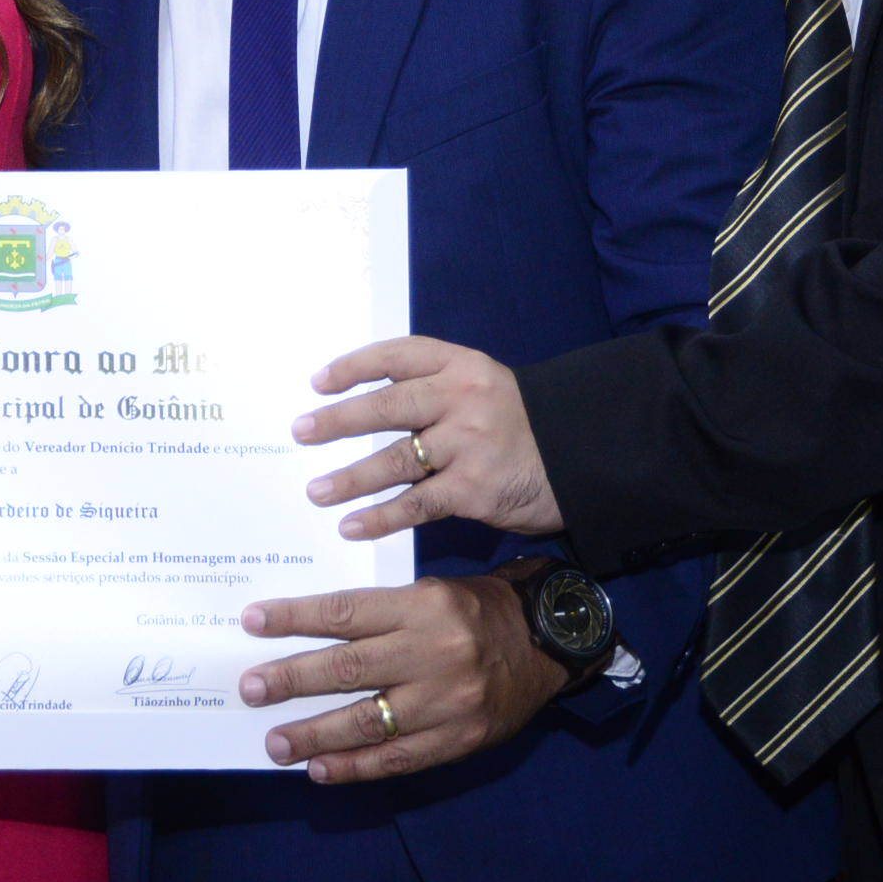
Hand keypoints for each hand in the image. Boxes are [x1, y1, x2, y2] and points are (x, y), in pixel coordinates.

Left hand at [238, 573, 571, 781]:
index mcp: (422, 607)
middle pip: (348, 668)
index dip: (294, 619)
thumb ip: (379, 615)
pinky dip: (354, 767)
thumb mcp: (430, 593)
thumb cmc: (477, 611)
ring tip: (274, 742)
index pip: (344, 613)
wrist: (548, 644)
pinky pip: (397, 759)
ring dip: (313, 734)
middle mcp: (432, 653)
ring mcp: (446, 702)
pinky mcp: (458, 740)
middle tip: (249, 688)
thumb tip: (310, 637)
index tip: (252, 623)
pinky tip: (319, 768)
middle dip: (291, 680)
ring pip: (366, 721)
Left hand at [293, 337, 564, 537]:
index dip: (354, 366)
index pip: (397, 355)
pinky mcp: (475, 488)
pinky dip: (381, 517)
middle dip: (338, 421)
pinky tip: (352, 527)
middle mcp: (463, 398)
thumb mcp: (482, 389)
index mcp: (461, 365)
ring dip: (350, 477)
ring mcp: (469, 443)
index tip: (318, 382)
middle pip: (388, 405)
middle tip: (300, 432)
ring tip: (315, 491)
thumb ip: (434, 392)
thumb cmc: (519, 425)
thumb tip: (363, 408)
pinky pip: (417, 502)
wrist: (582, 458)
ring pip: (396, 458)